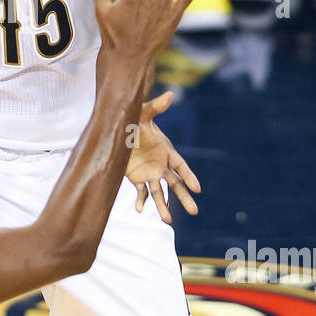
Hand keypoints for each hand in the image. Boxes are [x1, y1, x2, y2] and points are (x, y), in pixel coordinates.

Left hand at [125, 91, 200, 222]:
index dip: (188, 176)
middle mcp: (161, 165)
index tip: (197, 188)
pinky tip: (140, 210)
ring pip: (158, 192)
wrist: (118, 129)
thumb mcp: (143, 113)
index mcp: (166, 150)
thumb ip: (156, 107)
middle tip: (194, 211)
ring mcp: (149, 173)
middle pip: (175, 184)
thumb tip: (170, 94)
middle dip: (184, 197)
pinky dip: (141, 201)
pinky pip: (141, 192)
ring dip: (163, 206)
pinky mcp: (136, 178)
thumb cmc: (133, 119)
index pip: (180, 166)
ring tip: (167, 221)